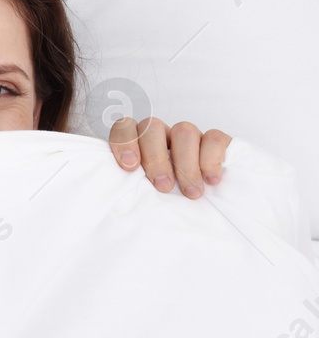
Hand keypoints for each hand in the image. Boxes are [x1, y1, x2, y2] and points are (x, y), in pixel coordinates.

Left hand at [108, 117, 229, 199]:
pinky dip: (211, 160)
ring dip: (185, 164)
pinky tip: (210, 180)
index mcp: (139, 143)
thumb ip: (132, 186)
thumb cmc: (164, 199)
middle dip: (156, 158)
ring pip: (184, 131)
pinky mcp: (216, 141)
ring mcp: (189, 136)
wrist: (205, 209)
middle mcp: (163, 136)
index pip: (125, 128)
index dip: (125, 143)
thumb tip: (121, 195)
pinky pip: (214, 138)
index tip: (129, 167)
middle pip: (153, 128)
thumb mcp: (143, 193)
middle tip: (163, 186)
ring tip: (190, 192)